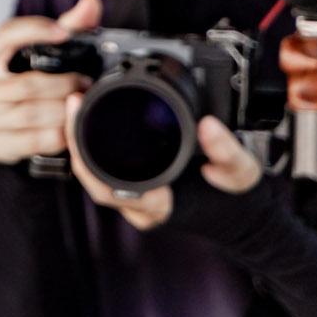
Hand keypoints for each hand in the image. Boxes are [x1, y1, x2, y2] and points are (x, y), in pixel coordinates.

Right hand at [0, 0, 101, 164]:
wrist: (13, 123)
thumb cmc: (32, 79)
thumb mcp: (48, 53)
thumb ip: (71, 27)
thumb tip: (91, 2)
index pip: (6, 36)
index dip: (35, 31)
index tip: (64, 34)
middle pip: (25, 84)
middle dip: (63, 84)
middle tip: (87, 83)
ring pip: (28, 113)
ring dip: (61, 111)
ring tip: (81, 106)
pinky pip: (29, 141)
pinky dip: (54, 136)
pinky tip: (68, 130)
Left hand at [66, 107, 263, 231]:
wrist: (241, 214)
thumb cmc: (236, 199)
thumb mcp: (240, 174)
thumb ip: (227, 152)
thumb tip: (208, 125)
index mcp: (161, 205)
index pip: (113, 191)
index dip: (92, 166)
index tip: (84, 129)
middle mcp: (142, 206)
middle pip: (94, 180)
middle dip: (77, 142)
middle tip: (75, 103)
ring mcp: (137, 199)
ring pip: (95, 175)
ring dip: (81, 141)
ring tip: (77, 103)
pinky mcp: (136, 187)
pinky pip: (104, 170)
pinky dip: (93, 145)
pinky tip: (89, 119)